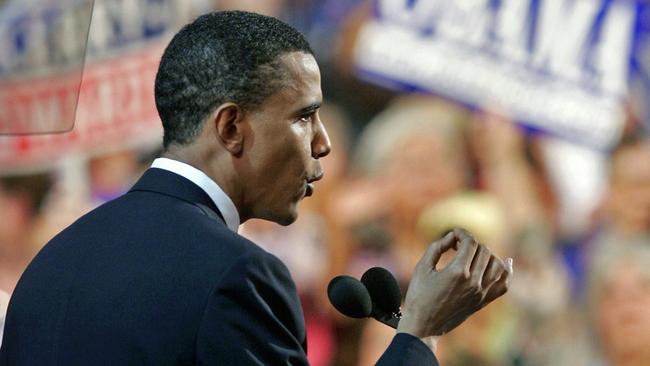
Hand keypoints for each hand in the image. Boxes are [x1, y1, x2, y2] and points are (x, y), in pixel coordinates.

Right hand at [397, 228, 512, 337]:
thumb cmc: (419, 296)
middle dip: (470, 243)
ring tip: (471, 255)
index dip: (462, 233)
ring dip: (485, 254)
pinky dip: (507, 271)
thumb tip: (451, 238)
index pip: (470, 243)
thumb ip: (436, 247)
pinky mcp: (483, 302)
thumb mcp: (421, 267)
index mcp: (457, 272)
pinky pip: (503, 284)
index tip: (453, 234)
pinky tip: (506, 261)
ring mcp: (481, 293)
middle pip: (483, 250)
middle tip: (456, 245)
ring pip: (496, 264)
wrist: (424, 326)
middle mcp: (473, 282)